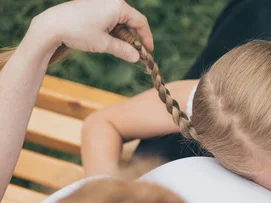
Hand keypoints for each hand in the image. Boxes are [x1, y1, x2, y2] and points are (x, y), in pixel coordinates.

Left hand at [30, 0, 152, 62]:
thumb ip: (123, 50)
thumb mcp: (104, 44)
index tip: (148, 51)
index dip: (147, 38)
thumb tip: (137, 58)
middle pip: (131, 21)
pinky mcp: (93, 7)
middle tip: (133, 53)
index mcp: (118, 7)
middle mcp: (112, 1)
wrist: (52, 25)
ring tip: (117, 48)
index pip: (141, 22)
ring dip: (122, 35)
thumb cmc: (78, 32)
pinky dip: (112, 30)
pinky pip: (110, 18)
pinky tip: (106, 40)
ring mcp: (102, 3)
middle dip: (133, 38)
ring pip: (120, 20)